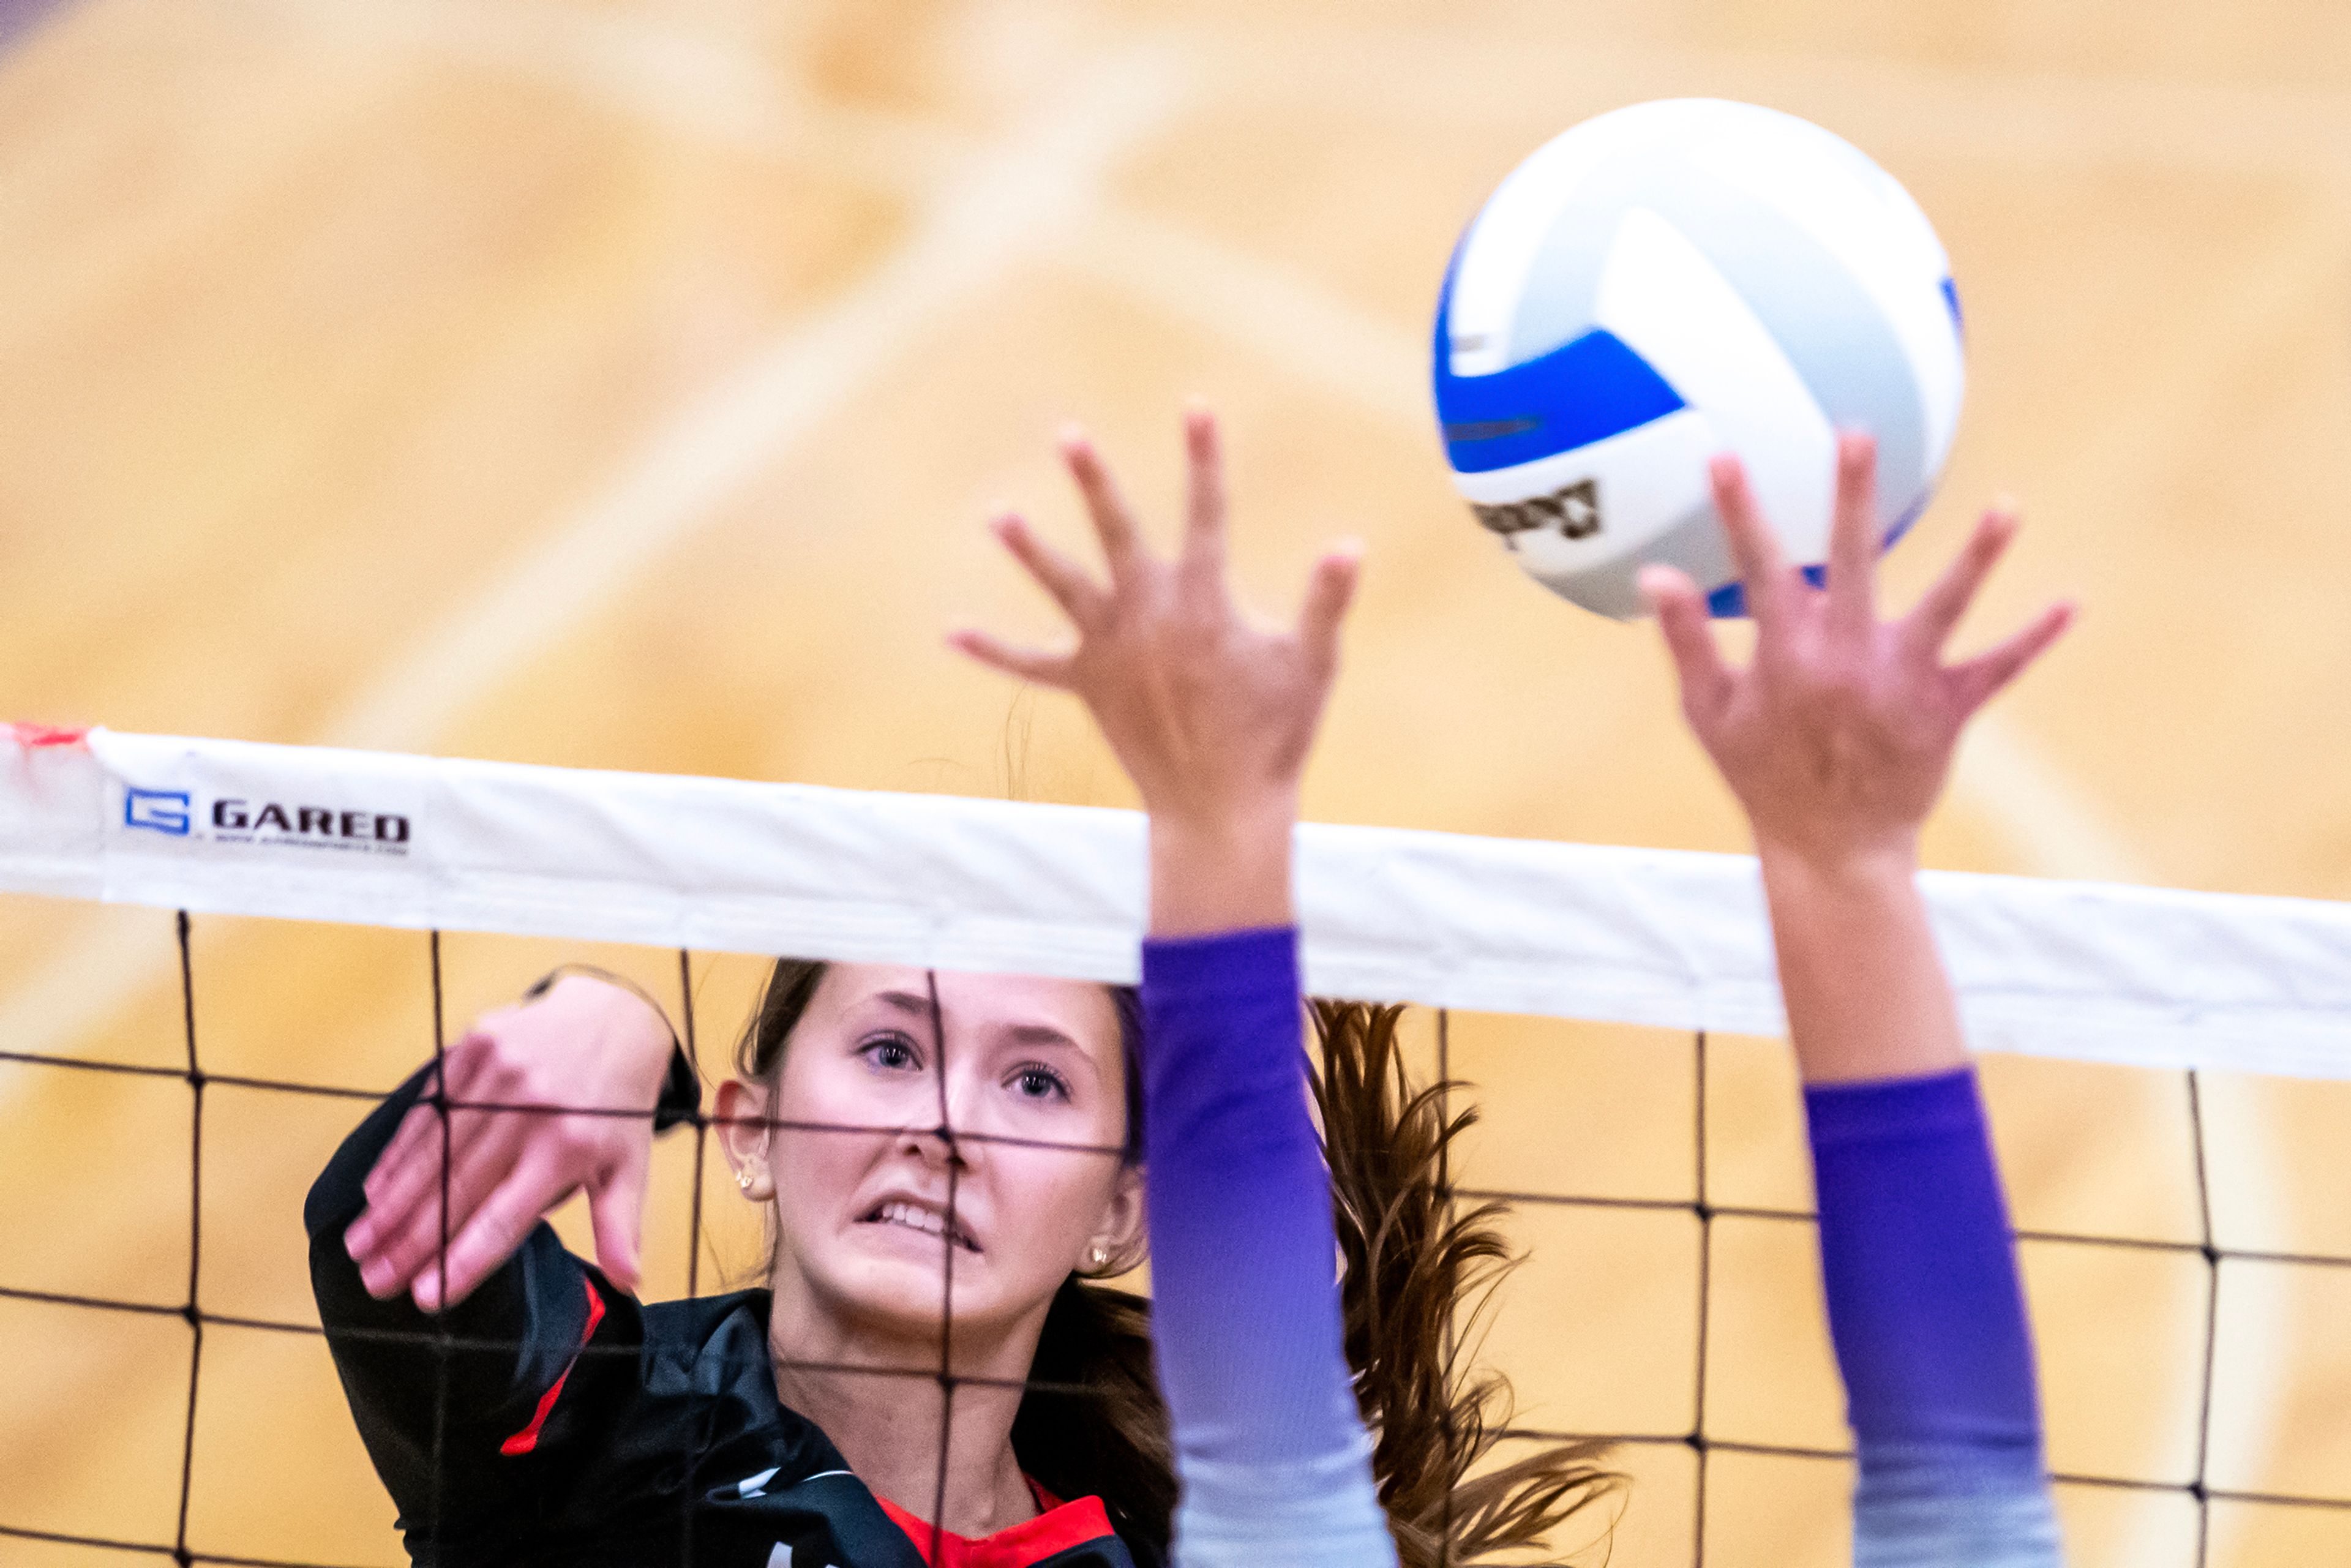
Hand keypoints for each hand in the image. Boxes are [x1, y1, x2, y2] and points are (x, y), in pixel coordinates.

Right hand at [342, 974, 676, 1311]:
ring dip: (391, 1204)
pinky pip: (428, 1109)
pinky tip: (375, 1190)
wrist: (616, 1017)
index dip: (463, 1259)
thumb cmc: (617, 1109)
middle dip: (411, 1243)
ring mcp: (498, 1074)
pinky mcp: (475, 1048)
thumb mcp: (630, 1166)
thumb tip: (629, 1284)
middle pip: (457, 1189)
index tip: (425, 1298)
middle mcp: (529, 1111)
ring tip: (360, 1246)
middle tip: (374, 1282)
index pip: (504, 1217)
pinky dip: (399, 1153)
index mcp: (568, 1148)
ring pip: (432, 1152)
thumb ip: (619, 1225)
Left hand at [951, 406, 1360, 928]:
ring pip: (1065, 590)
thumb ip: (1326, 603)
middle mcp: (1149, 620)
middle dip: (1095, 483)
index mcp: (1204, 605)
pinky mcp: (1089, 689)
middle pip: (1117, 536)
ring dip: (1031, 553)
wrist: (1220, 810)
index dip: (1204, 459)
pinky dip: (994, 652)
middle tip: (1069, 436)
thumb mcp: (1312, 667)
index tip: (1196, 407)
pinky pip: (1033, 667)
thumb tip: (1349, 546)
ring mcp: (1112, 654)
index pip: (1206, 516)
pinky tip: (952, 634)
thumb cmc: (1275, 738)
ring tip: (997, 517)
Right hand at [1640, 433, 2072, 875]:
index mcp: (1787, 657)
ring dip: (1976, 559)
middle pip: (1851, 564)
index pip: (1757, 570)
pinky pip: (1996, 669)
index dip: (1738, 513)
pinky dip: (2032, 639)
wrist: (1832, 850)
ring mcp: (1901, 684)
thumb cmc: (1763, 775)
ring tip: (2007, 508)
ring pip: (1944, 610)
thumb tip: (1655, 576)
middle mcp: (1846, 661)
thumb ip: (1686, 641)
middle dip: (1850, 497)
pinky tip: (2070, 604)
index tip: (1724, 456)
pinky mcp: (1946, 712)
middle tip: (1855, 434)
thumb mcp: (1709, 714)